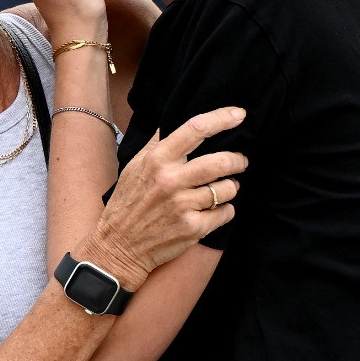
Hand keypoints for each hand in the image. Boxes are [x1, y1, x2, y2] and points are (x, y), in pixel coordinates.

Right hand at [83, 107, 248, 289]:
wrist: (119, 246)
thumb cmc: (128, 203)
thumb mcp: (135, 166)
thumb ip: (157, 143)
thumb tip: (172, 119)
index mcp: (157, 160)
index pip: (196, 129)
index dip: (222, 118)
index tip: (239, 114)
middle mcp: (171, 180)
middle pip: (220, 161)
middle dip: (237, 160)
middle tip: (240, 161)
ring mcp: (183, 205)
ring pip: (227, 189)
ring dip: (231, 187)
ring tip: (226, 188)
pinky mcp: (193, 228)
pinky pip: (226, 212)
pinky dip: (226, 210)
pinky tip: (216, 210)